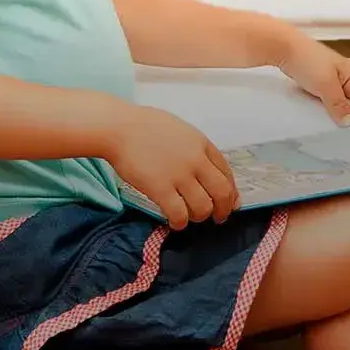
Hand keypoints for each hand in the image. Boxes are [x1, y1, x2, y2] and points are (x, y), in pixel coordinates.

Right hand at [102, 104, 238, 229]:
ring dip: (199, 217)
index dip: (231, 191)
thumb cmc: (144, 126)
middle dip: (223, 209)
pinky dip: (180, 223)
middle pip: (222, 192)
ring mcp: (179, 175)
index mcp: (201, 143)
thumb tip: (204, 170)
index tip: (230, 202)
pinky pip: (179, 214)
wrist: (118, 128)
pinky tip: (175, 223)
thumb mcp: (179, 130)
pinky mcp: (160, 189)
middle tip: (218, 218)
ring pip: (202, 207)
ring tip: (190, 217)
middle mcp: (196, 160)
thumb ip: (194, 148)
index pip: (227, 172)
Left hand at [271, 36, 349, 126]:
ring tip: (339, 133)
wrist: (284, 49)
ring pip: (349, 107)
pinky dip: (334, 113)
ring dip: (344, 118)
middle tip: (349, 139)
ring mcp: (341, 82)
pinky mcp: (328, 87)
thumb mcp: (325, 84)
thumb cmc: (305, 58)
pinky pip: (336, 104)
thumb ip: (339, 105)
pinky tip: (328, 121)